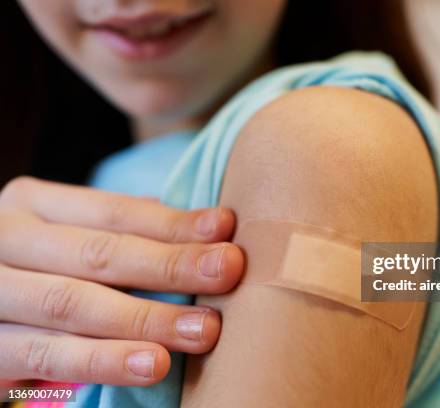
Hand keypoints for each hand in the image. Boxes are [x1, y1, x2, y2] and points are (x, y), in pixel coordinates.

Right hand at [0, 177, 243, 385]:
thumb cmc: (41, 271)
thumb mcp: (69, 240)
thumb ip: (121, 231)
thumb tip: (203, 226)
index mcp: (34, 205)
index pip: (114, 211)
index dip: (172, 223)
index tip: (225, 228)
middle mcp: (6, 239)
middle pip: (100, 253)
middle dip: (171, 264)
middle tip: (228, 271)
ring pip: (75, 304)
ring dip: (147, 319)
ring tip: (203, 330)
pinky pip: (47, 355)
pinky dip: (103, 360)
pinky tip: (151, 363)